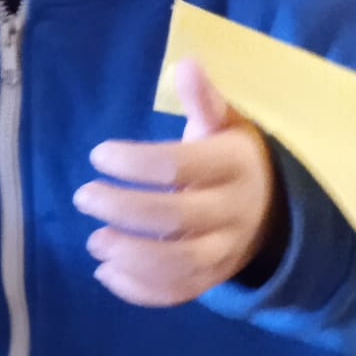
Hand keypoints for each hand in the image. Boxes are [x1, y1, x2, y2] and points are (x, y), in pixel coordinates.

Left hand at [74, 59, 278, 306]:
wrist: (272, 210)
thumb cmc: (234, 158)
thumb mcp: (226, 124)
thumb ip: (204, 100)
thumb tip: (187, 63)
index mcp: (234, 166)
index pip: (180, 165)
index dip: (134, 162)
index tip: (99, 154)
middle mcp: (233, 211)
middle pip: (175, 216)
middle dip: (122, 208)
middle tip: (83, 196)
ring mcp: (224, 250)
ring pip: (178, 263)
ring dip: (129, 254)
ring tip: (93, 241)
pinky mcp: (212, 278)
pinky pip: (177, 293)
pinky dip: (138, 289)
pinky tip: (106, 271)